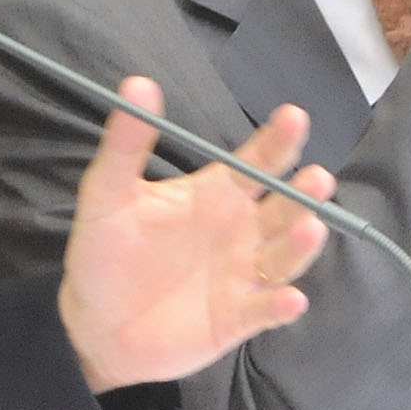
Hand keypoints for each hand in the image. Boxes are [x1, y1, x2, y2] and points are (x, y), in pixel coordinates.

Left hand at [57, 82, 334, 390]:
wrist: (94, 324)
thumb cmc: (105, 254)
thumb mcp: (107, 195)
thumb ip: (126, 145)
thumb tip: (137, 84)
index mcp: (216, 195)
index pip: (256, 162)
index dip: (277, 141)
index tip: (294, 116)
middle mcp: (240, 231)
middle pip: (283, 207)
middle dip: (303, 193)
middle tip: (316, 178)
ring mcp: (242, 276)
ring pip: (284, 257)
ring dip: (300, 245)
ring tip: (309, 227)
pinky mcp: (236, 318)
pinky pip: (265, 311)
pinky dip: (280, 306)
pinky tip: (290, 299)